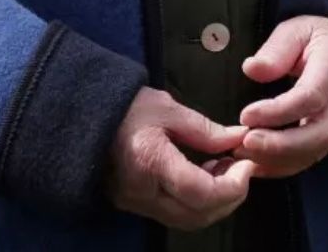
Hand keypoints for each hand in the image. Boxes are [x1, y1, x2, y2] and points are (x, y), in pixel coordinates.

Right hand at [107, 87, 256, 228]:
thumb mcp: (166, 108)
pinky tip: (202, 175)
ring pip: (188, 221)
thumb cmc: (121, 107)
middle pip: (198, 216)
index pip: (202, 193)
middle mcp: (143, 191)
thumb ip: (205, 129)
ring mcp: (136, 203)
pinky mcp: (133, 204)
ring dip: (214, 203)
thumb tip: (237, 140)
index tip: (246, 164)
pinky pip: (174, 214)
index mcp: (151, 162)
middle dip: (230, 198)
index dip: (233, 185)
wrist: (81, 117)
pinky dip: (196, 202)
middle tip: (240, 169)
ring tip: (223, 170)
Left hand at [234, 16, 327, 178]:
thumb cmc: (319, 41)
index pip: (310, 97)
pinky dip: (283, 167)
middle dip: (281, 145)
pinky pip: (310, 159)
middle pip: (319, 134)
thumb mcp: (298, 30)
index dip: (278, 112)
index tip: (246, 115)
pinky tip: (256, 164)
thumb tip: (252, 69)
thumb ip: (276, 49)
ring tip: (244, 154)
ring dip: (279, 159)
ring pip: (316, 151)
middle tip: (246, 143)